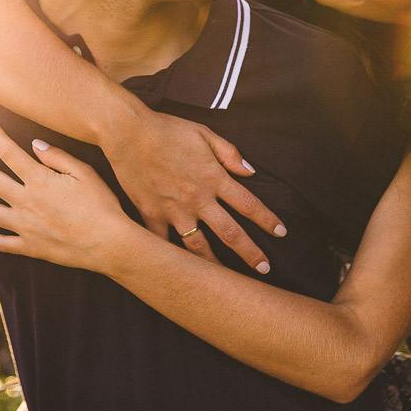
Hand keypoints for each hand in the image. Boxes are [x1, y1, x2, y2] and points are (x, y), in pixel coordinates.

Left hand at [0, 123, 141, 271]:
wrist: (109, 243)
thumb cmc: (102, 205)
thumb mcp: (85, 172)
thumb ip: (57, 157)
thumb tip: (34, 144)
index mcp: (39, 180)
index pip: (10, 153)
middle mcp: (26, 202)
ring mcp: (25, 226)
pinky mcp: (31, 247)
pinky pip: (3, 243)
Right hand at [103, 111, 284, 272]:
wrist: (128, 131)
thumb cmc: (167, 129)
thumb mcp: (205, 133)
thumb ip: (230, 154)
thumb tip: (250, 172)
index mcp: (214, 178)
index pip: (249, 204)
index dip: (268, 220)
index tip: (282, 233)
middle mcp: (198, 198)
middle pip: (230, 233)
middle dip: (250, 253)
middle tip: (264, 268)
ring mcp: (174, 210)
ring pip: (198, 246)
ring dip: (215, 265)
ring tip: (225, 282)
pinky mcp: (151, 214)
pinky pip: (162, 243)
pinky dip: (170, 258)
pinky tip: (178, 272)